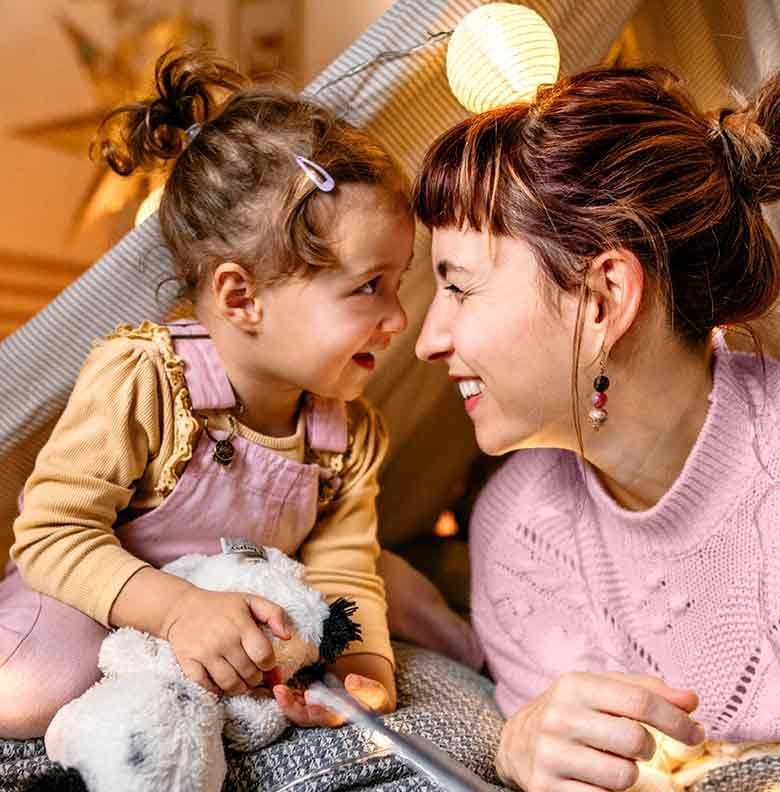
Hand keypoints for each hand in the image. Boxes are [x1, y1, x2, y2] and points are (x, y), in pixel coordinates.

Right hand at [161, 586, 290, 696]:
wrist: (182, 608)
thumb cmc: (222, 606)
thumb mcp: (250, 601)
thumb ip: (274, 614)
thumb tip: (288, 637)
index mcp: (240, 624)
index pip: (263, 655)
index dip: (269, 664)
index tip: (266, 662)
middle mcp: (222, 639)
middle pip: (249, 673)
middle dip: (256, 677)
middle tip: (254, 672)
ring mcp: (204, 653)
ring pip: (231, 684)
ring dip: (241, 687)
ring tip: (242, 680)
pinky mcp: (188, 664)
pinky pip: (209, 687)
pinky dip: (218, 689)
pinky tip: (222, 681)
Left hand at [273, 674, 392, 727]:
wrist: (371, 706)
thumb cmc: (374, 702)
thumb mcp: (377, 695)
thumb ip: (366, 689)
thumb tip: (351, 681)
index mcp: (343, 720)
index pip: (326, 719)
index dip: (314, 710)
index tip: (308, 695)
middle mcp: (328, 721)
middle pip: (307, 718)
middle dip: (291, 706)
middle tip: (280, 690)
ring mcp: (320, 715)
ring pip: (299, 712)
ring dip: (286, 701)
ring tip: (277, 687)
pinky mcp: (315, 707)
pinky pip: (298, 704)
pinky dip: (289, 695)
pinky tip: (281, 685)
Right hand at [496, 672, 704, 791]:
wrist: (515, 742)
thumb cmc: (570, 712)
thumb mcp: (598, 690)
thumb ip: (644, 690)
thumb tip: (691, 700)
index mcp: (574, 686)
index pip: (639, 700)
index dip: (676, 719)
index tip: (696, 733)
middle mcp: (559, 718)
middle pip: (635, 740)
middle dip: (649, 748)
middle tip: (643, 748)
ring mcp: (551, 754)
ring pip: (623, 775)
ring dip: (630, 774)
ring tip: (614, 763)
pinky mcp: (547, 788)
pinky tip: (598, 780)